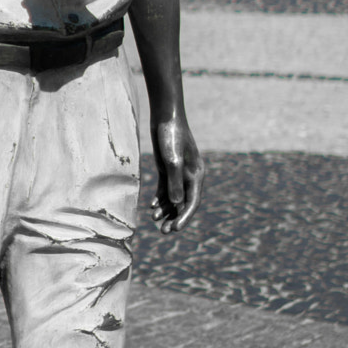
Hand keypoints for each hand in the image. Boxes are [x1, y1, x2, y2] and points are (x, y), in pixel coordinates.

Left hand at [150, 113, 202, 232]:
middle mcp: (189, 175)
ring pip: (174, 197)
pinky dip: (160, 198)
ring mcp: (178, 172)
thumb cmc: (171, 135)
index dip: (184, 217)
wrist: (164, 116)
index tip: (175, 229)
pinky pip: (166, 188)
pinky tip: (152, 207)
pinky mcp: (167, 168)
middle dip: (175, 218)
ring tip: (155, 221)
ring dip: (166, 210)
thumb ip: (174, 181)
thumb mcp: (172, 159)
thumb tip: (176, 204)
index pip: (192, 201)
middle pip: (184, 202)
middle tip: (164, 232)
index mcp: (196, 174)